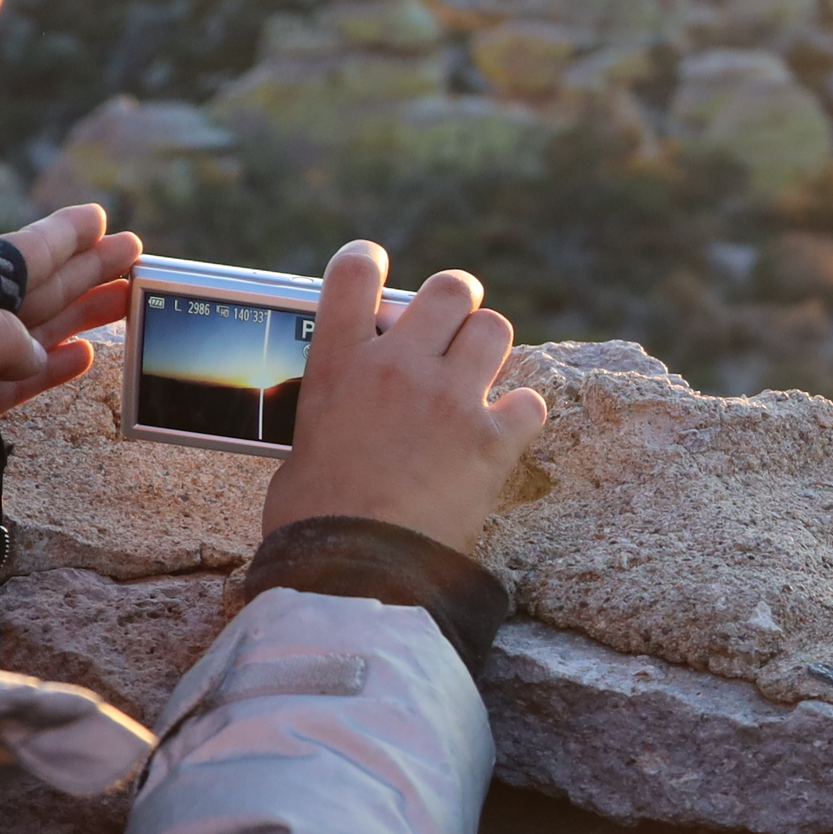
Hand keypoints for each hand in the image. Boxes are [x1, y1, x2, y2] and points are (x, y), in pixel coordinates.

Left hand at [0, 206, 143, 505]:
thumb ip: (8, 337)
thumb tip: (37, 355)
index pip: (18, 254)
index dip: (63, 238)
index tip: (98, 220)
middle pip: (34, 288)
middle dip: (84, 272)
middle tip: (133, 253)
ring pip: (34, 333)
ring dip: (81, 316)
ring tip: (125, 301)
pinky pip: (18, 380)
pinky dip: (52, 368)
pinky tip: (84, 356)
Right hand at [264, 241, 550, 555]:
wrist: (354, 573)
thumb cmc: (312, 524)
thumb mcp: (302, 449)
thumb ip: (329, 414)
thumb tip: (340, 422)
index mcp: (338, 366)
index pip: (352, 275)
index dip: (367, 259)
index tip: (374, 262)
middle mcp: (397, 367)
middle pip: (449, 289)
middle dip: (455, 301)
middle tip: (451, 324)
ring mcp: (450, 400)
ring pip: (495, 330)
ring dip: (488, 347)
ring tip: (478, 374)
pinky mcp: (492, 442)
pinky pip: (531, 402)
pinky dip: (521, 415)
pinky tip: (505, 432)